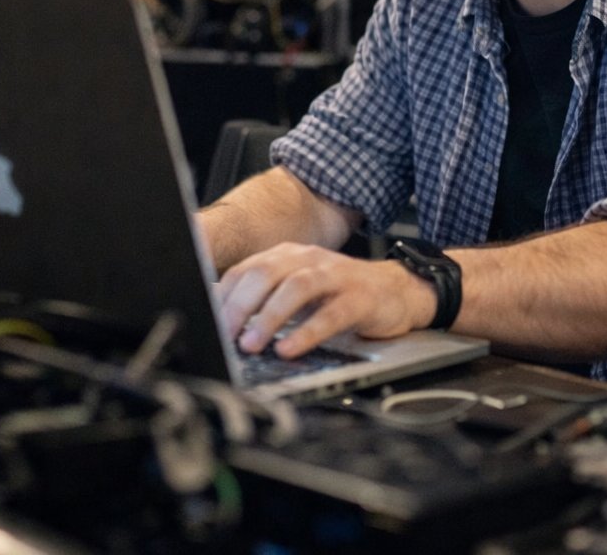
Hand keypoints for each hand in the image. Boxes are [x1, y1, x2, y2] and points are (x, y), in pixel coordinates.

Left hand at [216, 243, 435, 357]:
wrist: (398, 290)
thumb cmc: (341, 294)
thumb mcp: (298, 291)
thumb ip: (265, 299)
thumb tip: (224, 321)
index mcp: (287, 256)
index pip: (245, 270)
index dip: (224, 297)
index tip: (208, 323)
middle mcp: (308, 260)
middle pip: (265, 273)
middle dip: (240, 305)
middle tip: (225, 334)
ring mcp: (335, 276)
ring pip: (296, 287)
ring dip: (269, 316)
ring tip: (252, 344)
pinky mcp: (359, 298)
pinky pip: (330, 314)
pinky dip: (307, 332)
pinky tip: (290, 349)